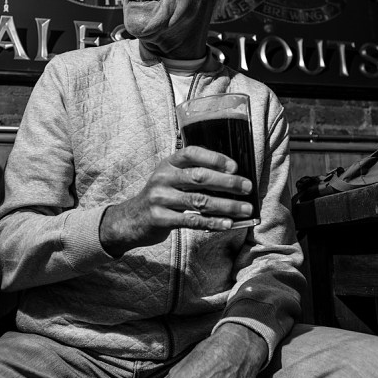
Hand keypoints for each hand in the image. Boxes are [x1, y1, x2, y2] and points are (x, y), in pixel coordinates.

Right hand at [99, 146, 252, 255]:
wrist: (130, 219)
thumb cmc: (160, 196)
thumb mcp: (169, 177)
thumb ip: (192, 173)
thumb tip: (231, 177)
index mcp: (168, 163)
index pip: (192, 154)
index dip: (215, 158)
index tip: (235, 166)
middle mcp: (163, 178)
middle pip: (199, 178)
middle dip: (227, 183)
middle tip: (247, 187)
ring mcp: (160, 199)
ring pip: (199, 201)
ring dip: (226, 206)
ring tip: (245, 209)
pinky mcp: (161, 219)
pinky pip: (192, 220)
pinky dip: (213, 222)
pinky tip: (228, 224)